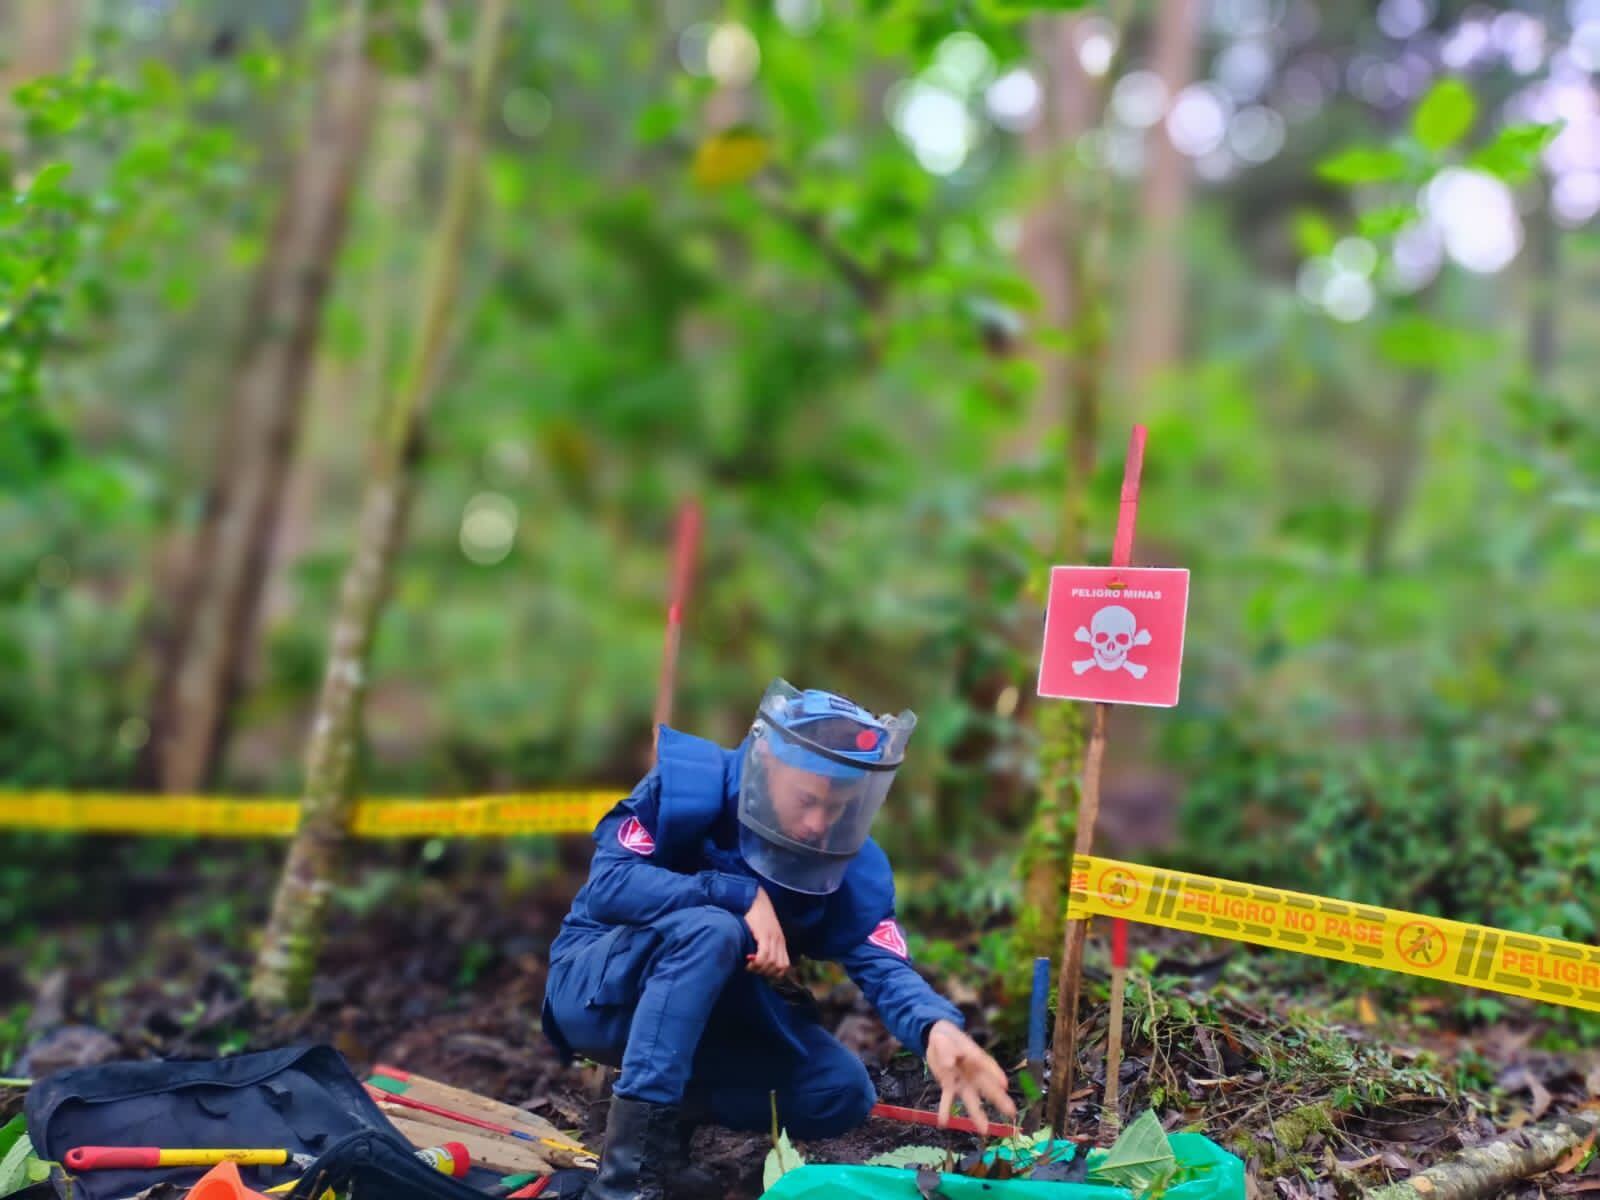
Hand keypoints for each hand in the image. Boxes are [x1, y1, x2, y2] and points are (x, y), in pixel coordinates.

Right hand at [743, 886, 789, 979]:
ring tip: (749, 965)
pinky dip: (756, 963)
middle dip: (766, 973)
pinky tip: (748, 960)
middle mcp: (779, 941)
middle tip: (754, 968)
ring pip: (771, 964)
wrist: (754, 898)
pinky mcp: (764, 935)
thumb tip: (759, 962)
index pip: (785, 967)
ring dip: (759, 969)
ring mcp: (773, 938)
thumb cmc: (756, 915)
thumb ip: (766, 944)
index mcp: (781, 941)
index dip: (774, 974)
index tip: (761, 971)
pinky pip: (764, 956)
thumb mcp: (765, 931)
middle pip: (779, 968)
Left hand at [925, 1020, 1015, 1136]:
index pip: (987, 1065)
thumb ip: (946, 1050)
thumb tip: (948, 1064)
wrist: (937, 1039)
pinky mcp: (949, 1086)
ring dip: (977, 1114)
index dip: (995, 1074)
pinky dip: (945, 1110)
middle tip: (1012, 1113)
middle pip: (987, 1086)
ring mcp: (963, 1081)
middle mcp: (973, 1072)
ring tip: (984, 1130)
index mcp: (975, 1057)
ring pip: (971, 1098)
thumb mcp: (943, 1038)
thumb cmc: (947, 1037)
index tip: (1005, 1085)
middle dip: (999, 1099)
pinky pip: (948, 1099)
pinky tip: (943, 1122)